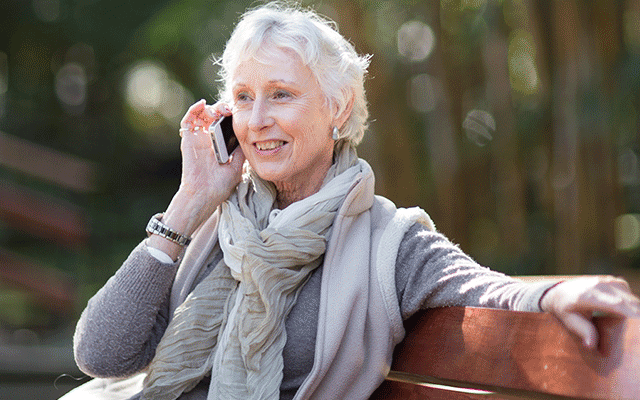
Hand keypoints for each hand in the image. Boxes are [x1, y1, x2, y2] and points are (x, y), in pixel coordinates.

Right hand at [148, 100, 244, 258]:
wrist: (205, 194)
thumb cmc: (220, 185)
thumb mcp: (238, 165)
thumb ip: (242, 151)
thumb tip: (252, 137)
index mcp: (222, 145)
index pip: (226, 124)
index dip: (232, 115)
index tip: (240, 112)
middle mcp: (210, 140)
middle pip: (215, 116)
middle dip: (223, 109)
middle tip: (229, 110)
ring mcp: (198, 139)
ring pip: (202, 115)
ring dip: (211, 108)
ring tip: (219, 111)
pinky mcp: (188, 140)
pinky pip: (188, 121)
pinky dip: (193, 110)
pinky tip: (202, 105)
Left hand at [540, 276, 639, 349]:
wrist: (559, 291)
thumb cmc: (564, 309)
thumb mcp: (569, 321)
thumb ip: (583, 331)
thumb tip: (591, 346)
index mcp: (587, 296)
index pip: (616, 305)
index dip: (631, 314)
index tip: (638, 325)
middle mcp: (598, 285)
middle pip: (626, 302)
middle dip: (634, 317)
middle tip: (636, 332)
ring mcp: (607, 281)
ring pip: (629, 298)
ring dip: (633, 311)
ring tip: (627, 325)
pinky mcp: (614, 281)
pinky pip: (628, 294)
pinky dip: (630, 305)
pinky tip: (625, 314)